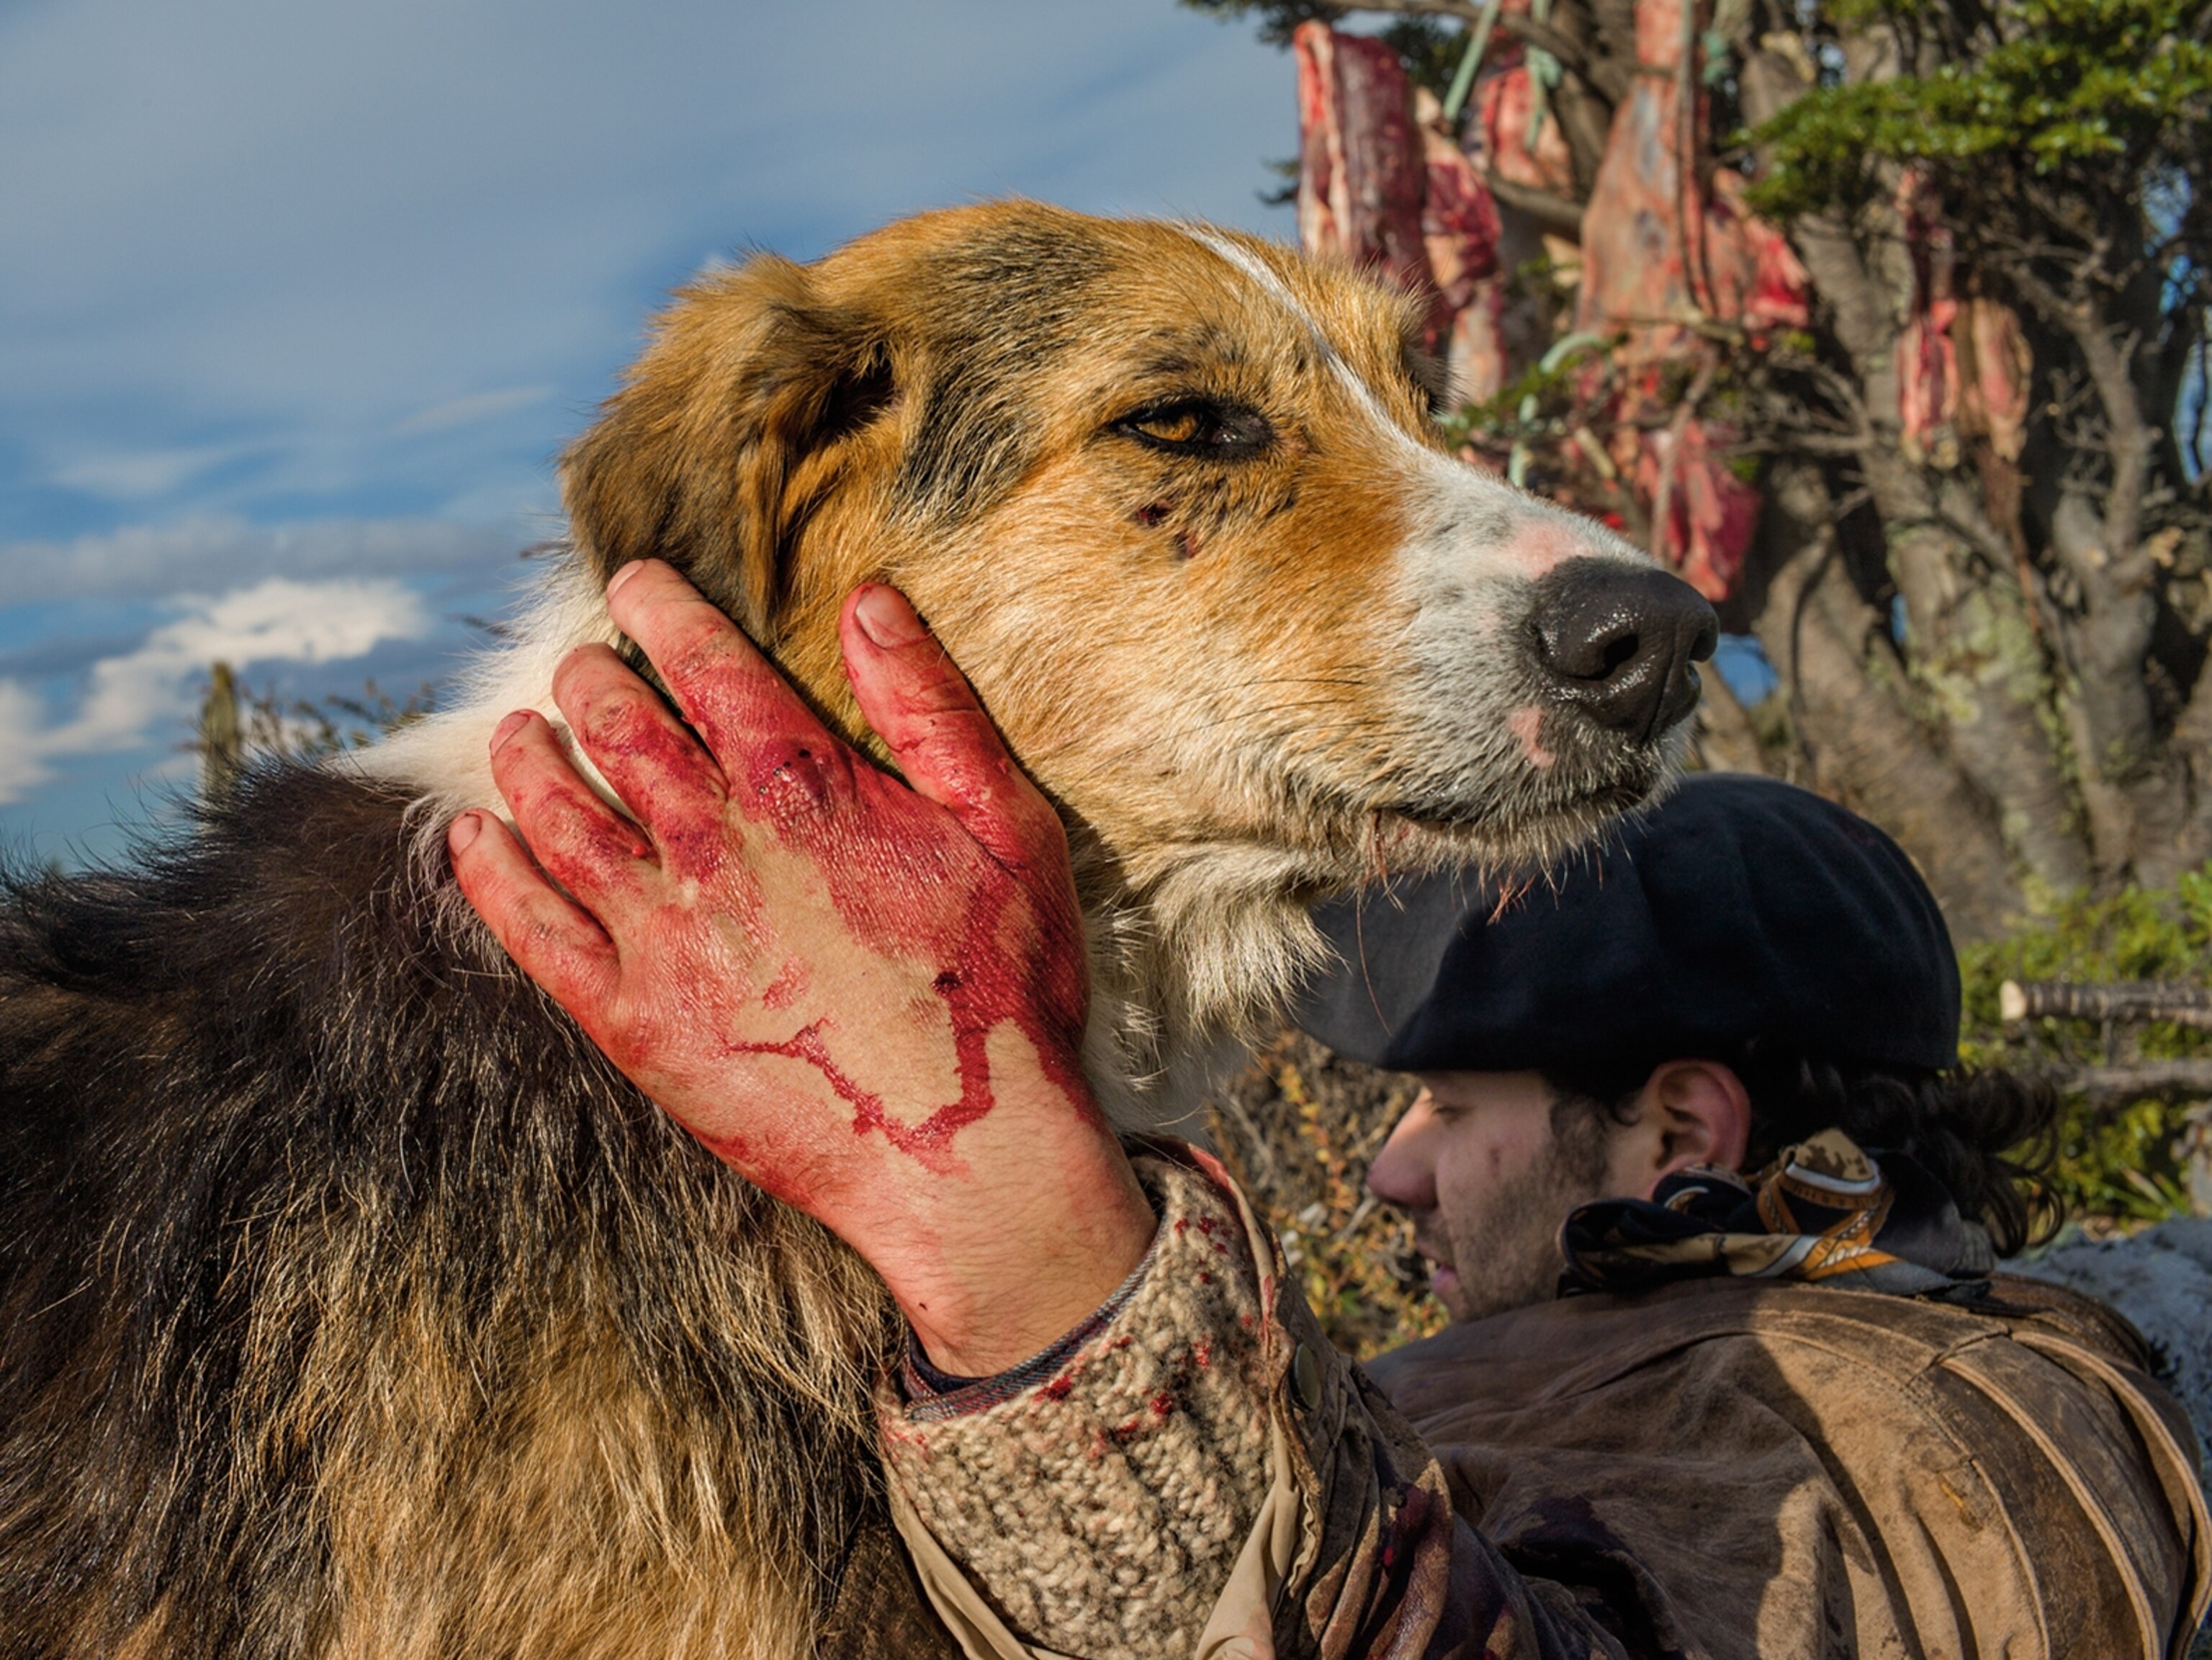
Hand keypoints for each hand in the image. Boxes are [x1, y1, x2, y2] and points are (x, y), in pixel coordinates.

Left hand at [451, 560, 1153, 1373]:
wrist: (964, 1154)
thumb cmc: (999, 988)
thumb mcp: (1007, 827)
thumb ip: (933, 708)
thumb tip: (870, 603)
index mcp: (804, 789)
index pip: (707, 666)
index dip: (662, 613)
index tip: (632, 585)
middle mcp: (714, 847)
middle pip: (618, 730)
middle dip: (590, 680)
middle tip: (580, 663)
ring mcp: (661, 936)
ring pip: (559, 817)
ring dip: (528, 761)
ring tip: (516, 732)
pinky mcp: (631, 1021)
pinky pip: (532, 932)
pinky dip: (491, 875)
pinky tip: (472, 840)